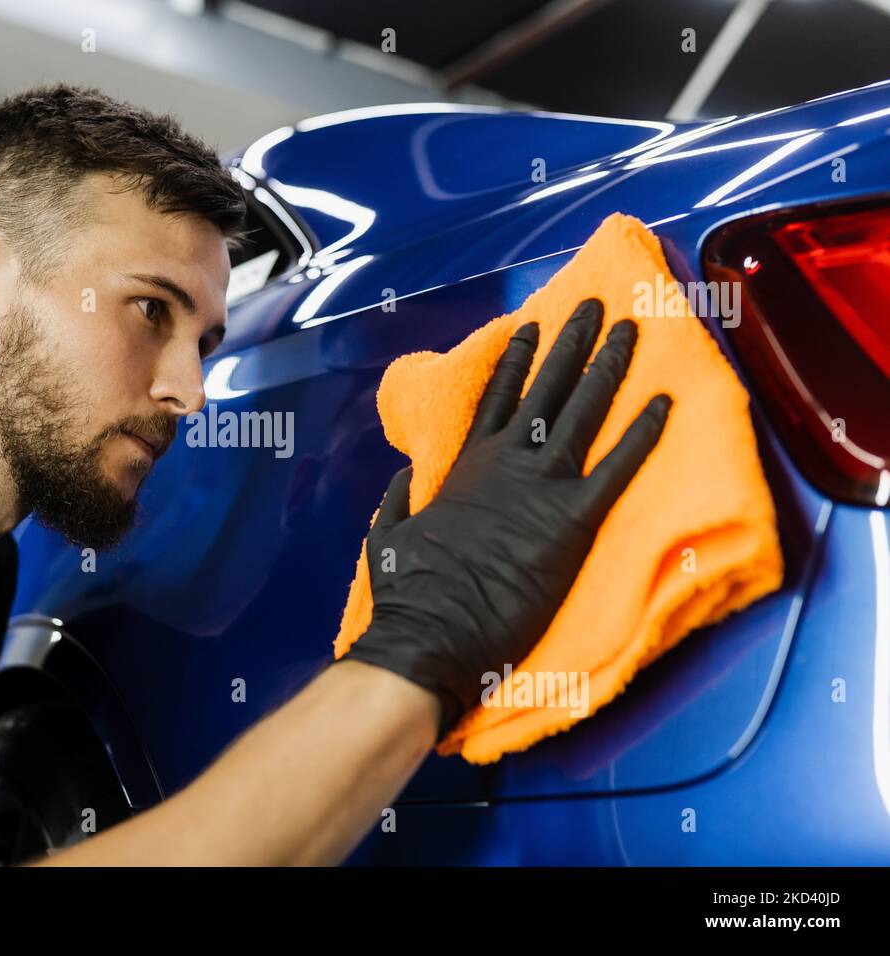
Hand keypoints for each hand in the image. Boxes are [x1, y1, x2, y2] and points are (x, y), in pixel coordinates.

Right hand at [341, 298, 671, 740]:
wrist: (431, 631)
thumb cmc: (408, 591)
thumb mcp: (389, 533)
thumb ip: (398, 500)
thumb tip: (401, 480)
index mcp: (466, 464)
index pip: (497, 396)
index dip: (517, 359)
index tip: (531, 325)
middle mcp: (506, 461)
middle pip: (547, 387)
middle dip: (572, 342)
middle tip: (594, 306)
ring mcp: (540, 486)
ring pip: (583, 410)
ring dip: (609, 367)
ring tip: (631, 330)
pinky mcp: (571, 521)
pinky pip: (617, 468)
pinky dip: (642, 434)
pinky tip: (666, 402)